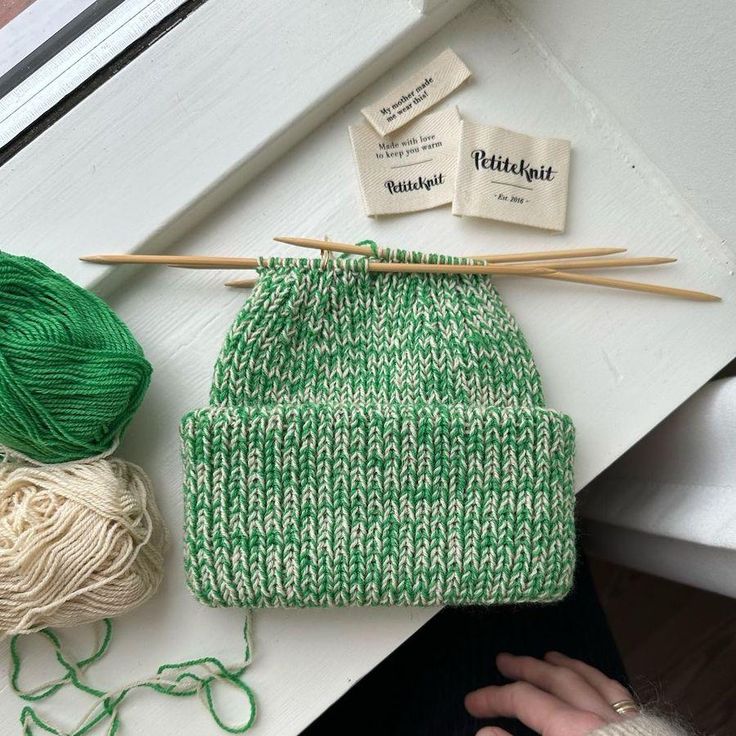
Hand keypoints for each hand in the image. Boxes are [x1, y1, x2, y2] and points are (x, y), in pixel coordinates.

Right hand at [465, 651, 636, 735]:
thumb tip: (484, 732)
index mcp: (571, 731)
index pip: (524, 701)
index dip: (493, 698)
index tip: (471, 703)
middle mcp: (597, 716)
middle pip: (554, 680)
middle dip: (525, 668)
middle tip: (502, 660)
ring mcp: (624, 720)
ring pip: (588, 678)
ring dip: (562, 665)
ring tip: (545, 657)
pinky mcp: (645, 728)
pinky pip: (615, 690)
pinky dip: (596, 676)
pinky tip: (589, 676)